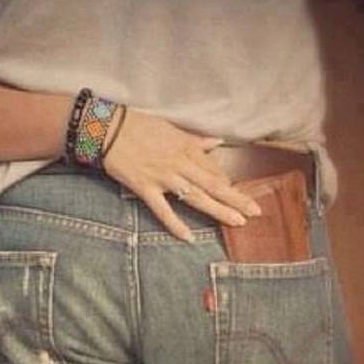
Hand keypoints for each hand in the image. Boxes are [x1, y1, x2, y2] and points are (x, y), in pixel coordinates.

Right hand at [101, 109, 261, 239]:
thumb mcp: (171, 129)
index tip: (242, 197)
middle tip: (255, 213)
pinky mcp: (145, 188)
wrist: (108, 128)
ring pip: (196, 197)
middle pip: (213, 185)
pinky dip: (175, 224)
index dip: (230, 185)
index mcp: (187, 148)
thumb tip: (217, 142)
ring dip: (218, 210)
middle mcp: (180, 164)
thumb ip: (195, 140)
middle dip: (236, 199)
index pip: (214, 170)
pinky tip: (189, 237)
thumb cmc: (138, 125)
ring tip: (237, 222)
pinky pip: (163, 210)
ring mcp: (163, 178)